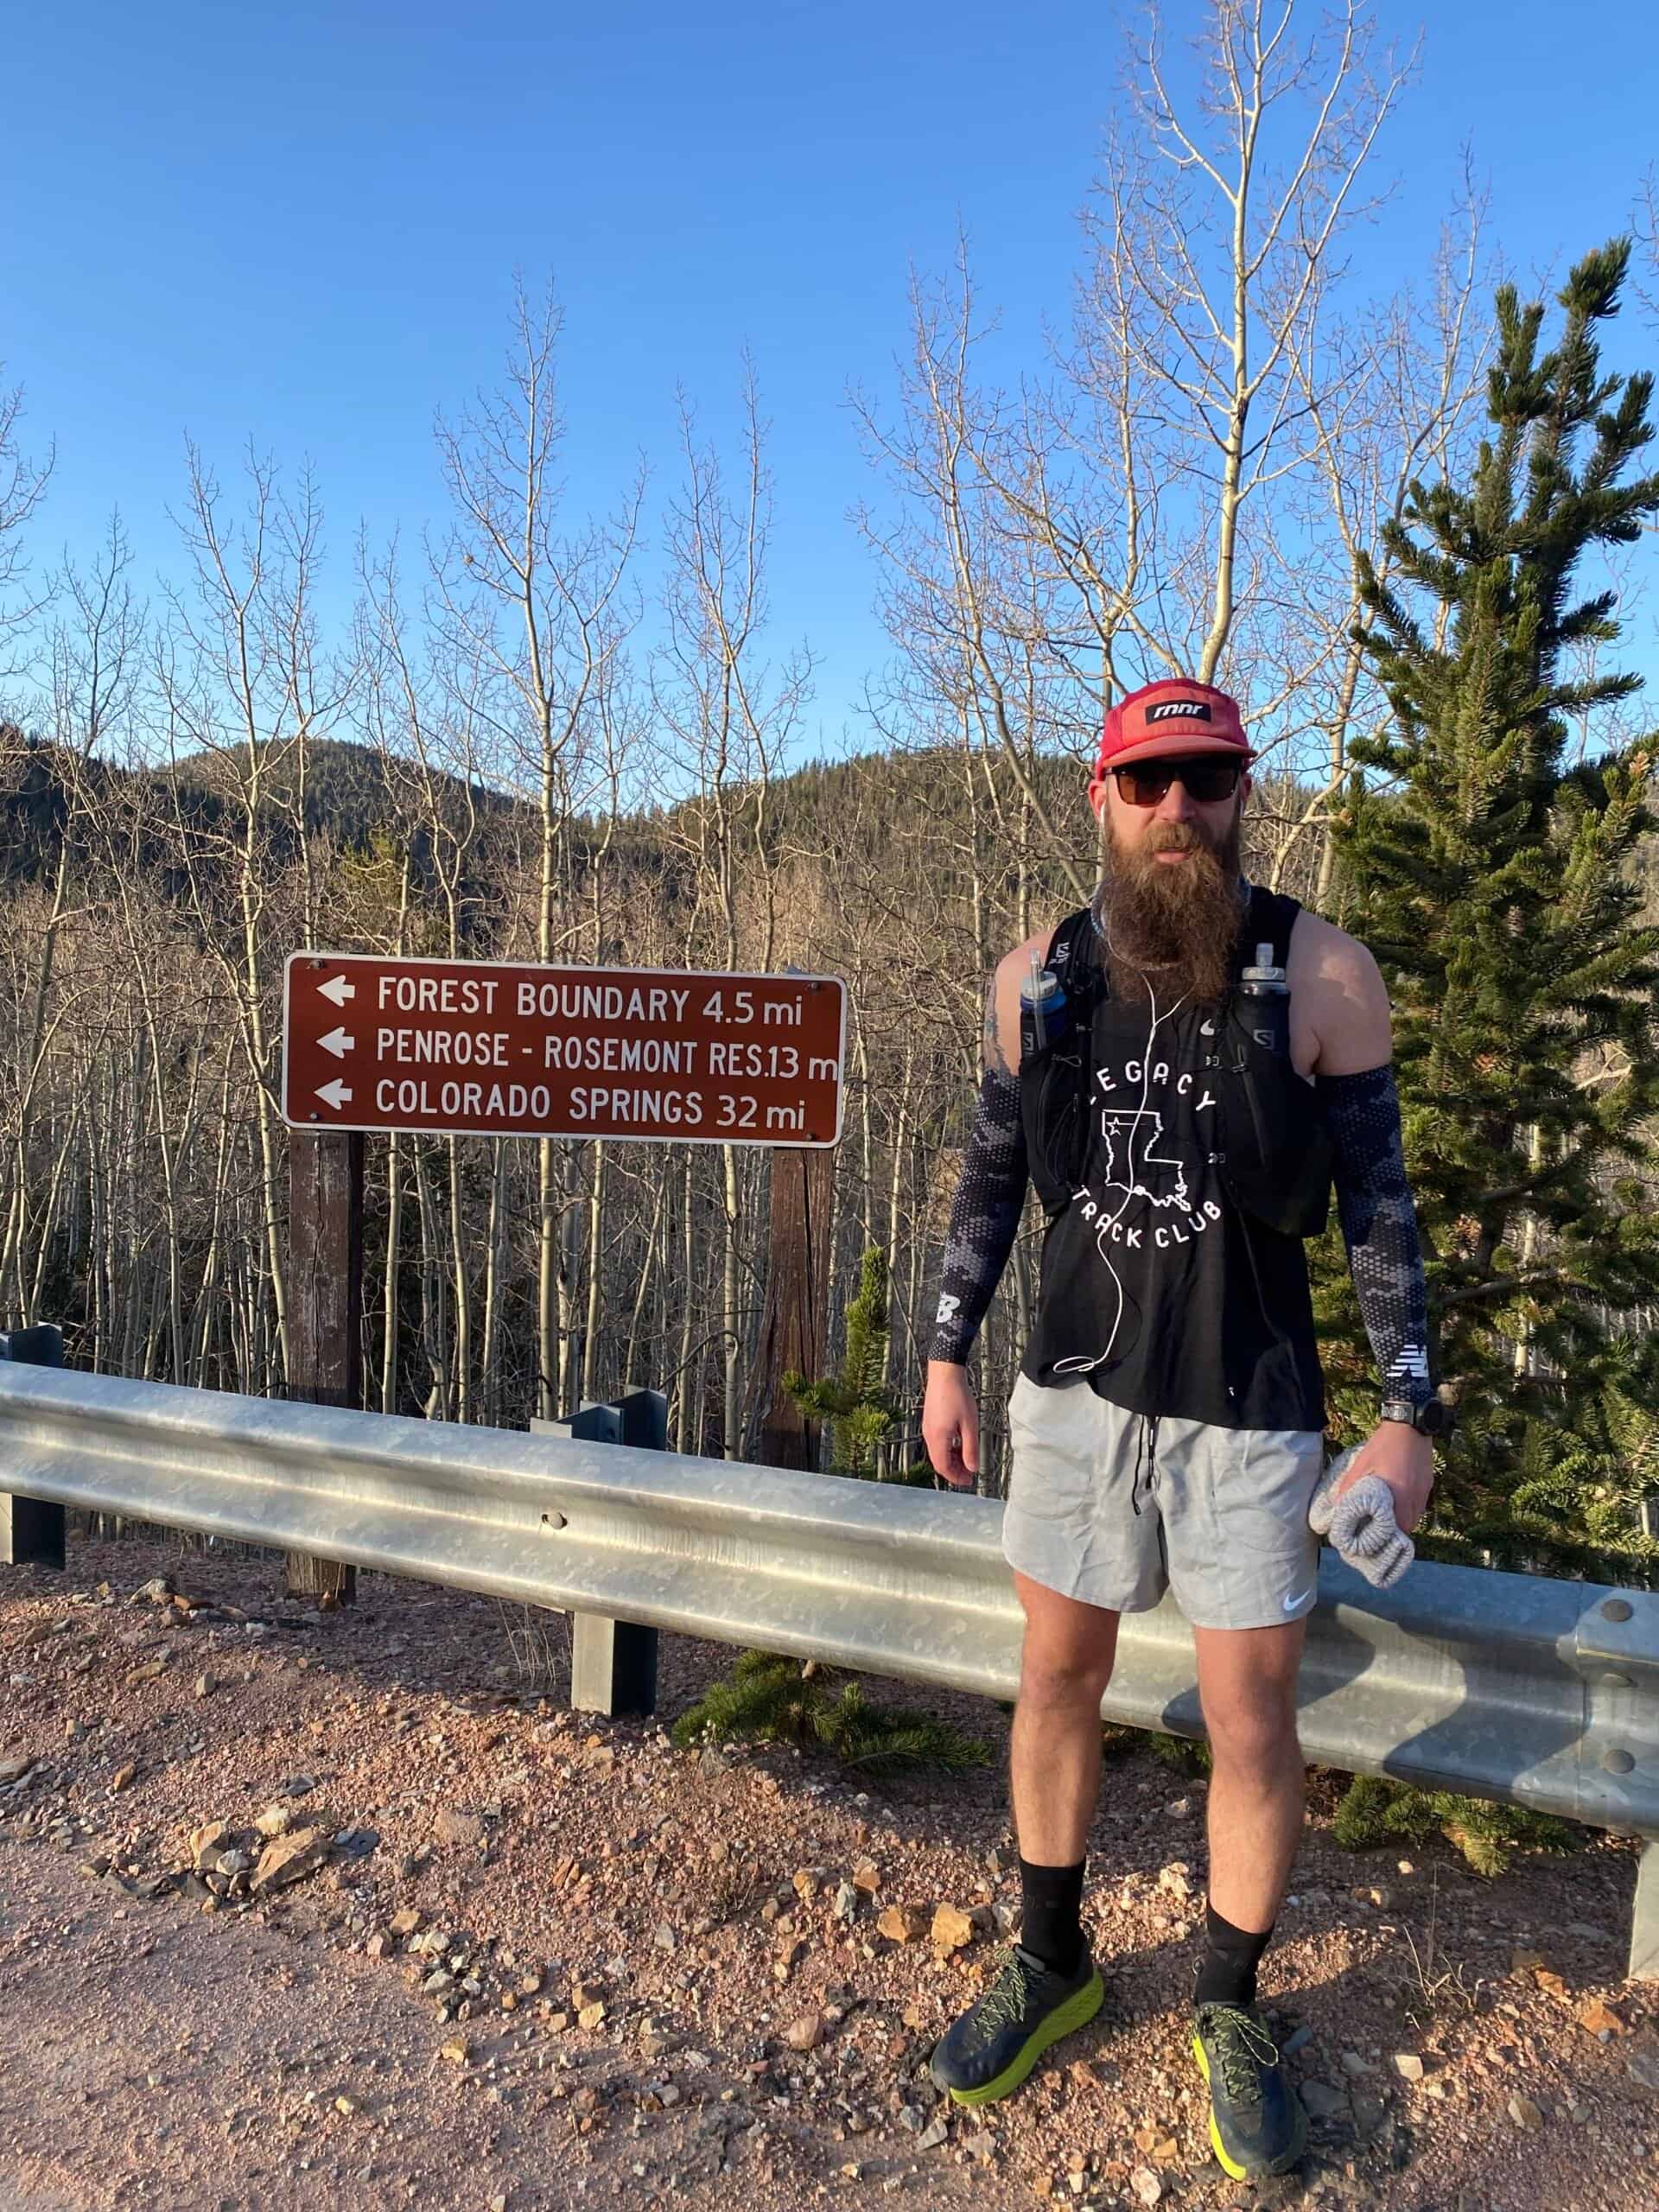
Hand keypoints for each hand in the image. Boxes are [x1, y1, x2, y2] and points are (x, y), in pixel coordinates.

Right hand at [922, 1361, 979, 1489]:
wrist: (944, 1373)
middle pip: (939, 1461)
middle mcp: (929, 1435)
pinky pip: (937, 1442)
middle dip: (954, 1470)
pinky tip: (959, 1444)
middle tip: (970, 1473)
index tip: (968, 1481)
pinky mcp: (930, 1421)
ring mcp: (928, 1428)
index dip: (956, 1477)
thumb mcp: (970, 1425)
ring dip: (952, 1459)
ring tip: (967, 1459)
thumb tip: (972, 1468)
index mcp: (938, 1438)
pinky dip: (948, 1448)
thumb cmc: (958, 1396)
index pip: (943, 1467)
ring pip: (938, 1452)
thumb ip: (971, 1448)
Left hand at [1331, 1421, 1434, 1533]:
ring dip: (1404, 1520)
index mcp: (1399, 1493)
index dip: (1388, 1536)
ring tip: (1388, 1518)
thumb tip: (1339, 1503)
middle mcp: (1415, 1495)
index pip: (1399, 1527)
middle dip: (1396, 1531)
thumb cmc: (1385, 1443)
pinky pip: (1421, 1504)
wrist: (1410, 1424)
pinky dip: (1411, 1508)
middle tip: (1380, 1530)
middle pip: (1410, 1525)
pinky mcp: (1429, 1482)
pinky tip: (1399, 1502)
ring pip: (1417, 1516)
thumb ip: (1350, 1483)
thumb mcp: (1363, 1462)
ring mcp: (1424, 1489)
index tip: (1375, 1537)